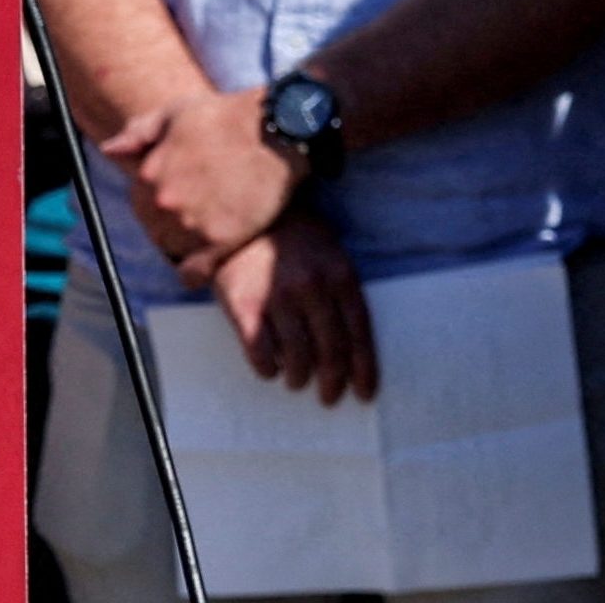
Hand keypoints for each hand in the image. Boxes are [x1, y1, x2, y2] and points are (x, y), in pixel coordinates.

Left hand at [103, 87, 298, 278]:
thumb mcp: (174, 114)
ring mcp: (193, 223)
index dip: (156, 204)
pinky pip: (196, 272)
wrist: (276, 132)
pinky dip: (196, 272)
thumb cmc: (226, 117)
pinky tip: (203, 266)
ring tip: (205, 232)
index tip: (174, 201)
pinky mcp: (224, 240)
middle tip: (195, 217)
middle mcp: (166, 201)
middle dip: (170, 225)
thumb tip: (108, 150)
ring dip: (185, 245)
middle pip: (155, 229)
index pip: (139, 203)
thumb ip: (138, 134)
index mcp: (149, 172)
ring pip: (174, 249)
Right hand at [211, 209, 377, 405]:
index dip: (364, 370)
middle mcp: (311, 288)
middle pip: (330, 350)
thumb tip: (353, 347)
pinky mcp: (242, 302)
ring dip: (299, 377)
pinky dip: (267, 368)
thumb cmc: (294, 237)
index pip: (359, 335)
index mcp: (340, 276)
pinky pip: (259, 350)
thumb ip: (343, 292)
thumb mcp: (331, 253)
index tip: (364, 394)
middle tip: (329, 397)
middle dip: (332, 382)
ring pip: (296, 356)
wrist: (240, 207)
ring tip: (297, 381)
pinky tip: (269, 370)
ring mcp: (275, 295)